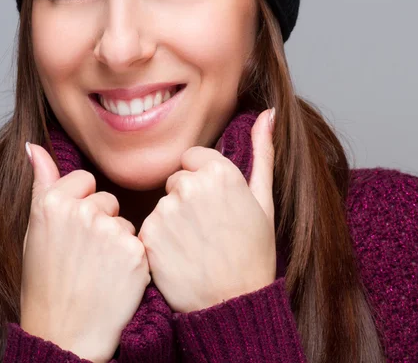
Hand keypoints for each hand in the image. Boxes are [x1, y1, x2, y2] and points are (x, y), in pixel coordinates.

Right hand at [21, 143, 150, 362]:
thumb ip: (40, 183)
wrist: (64, 335)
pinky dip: (131, 260)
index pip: (85, 181)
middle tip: (84, 256)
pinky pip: (138, 242)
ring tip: (97, 270)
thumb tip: (33, 146)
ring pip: (124, 222)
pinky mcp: (134, 251)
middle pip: (107, 200)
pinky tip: (114, 279)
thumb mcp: (34, 230)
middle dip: (101, 222)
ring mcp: (109, 231)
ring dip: (117, 241)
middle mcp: (81, 211)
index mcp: (53, 202)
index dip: (80, 205)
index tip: (72, 233)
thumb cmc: (45, 282)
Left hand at [137, 108, 276, 313]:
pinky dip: (158, 240)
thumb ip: (262, 150)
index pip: (192, 158)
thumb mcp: (264, 199)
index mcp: (219, 171)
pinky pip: (148, 226)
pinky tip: (179, 256)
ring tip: (195, 244)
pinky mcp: (148, 235)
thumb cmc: (254, 252)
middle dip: (187, 198)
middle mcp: (190, 185)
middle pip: (176, 179)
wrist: (234, 304)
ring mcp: (166, 210)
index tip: (215, 206)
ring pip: (162, 202)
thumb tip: (269, 113)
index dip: (203, 181)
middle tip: (207, 228)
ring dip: (172, 219)